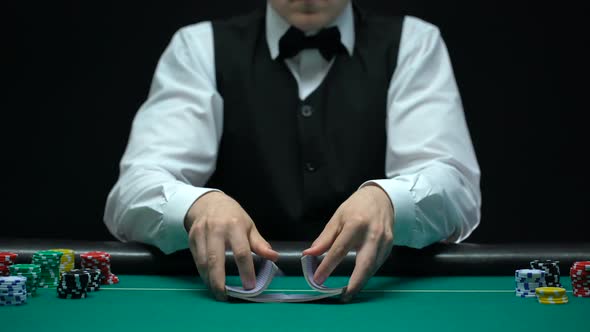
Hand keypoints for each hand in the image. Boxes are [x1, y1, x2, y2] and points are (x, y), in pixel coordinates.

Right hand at [184, 191, 278, 300]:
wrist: (207, 203)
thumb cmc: (232, 216)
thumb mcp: (249, 226)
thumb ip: (260, 243)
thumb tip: (274, 257)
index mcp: (235, 226)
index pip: (241, 251)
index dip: (246, 270)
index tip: (250, 286)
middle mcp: (216, 229)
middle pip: (216, 259)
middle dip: (220, 281)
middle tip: (225, 296)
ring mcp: (201, 234)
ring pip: (203, 262)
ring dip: (210, 280)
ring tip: (218, 292)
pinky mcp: (191, 239)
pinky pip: (196, 260)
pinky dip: (203, 273)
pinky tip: (209, 280)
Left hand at [302, 185, 393, 301]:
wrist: (381, 198)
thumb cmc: (356, 207)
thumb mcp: (337, 218)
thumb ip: (324, 238)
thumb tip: (309, 254)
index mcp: (356, 224)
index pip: (339, 249)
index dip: (327, 266)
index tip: (318, 278)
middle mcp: (372, 234)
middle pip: (364, 264)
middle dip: (355, 283)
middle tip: (344, 296)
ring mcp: (384, 241)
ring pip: (373, 267)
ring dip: (361, 281)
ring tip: (349, 292)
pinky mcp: (390, 246)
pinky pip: (378, 264)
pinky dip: (368, 273)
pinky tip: (359, 278)